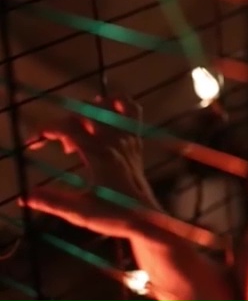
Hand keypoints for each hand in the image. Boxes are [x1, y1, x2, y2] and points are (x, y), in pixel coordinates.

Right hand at [22, 96, 161, 237]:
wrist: (145, 219)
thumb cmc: (113, 216)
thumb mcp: (79, 212)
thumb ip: (52, 202)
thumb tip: (24, 197)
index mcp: (99, 155)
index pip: (68, 127)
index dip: (46, 130)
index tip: (34, 143)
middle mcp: (115, 142)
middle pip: (86, 112)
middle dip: (66, 123)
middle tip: (65, 149)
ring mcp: (128, 139)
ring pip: (111, 105)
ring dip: (91, 111)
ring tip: (83, 131)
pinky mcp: (136, 143)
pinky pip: (132, 111)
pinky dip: (118, 106)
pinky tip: (105, 119)